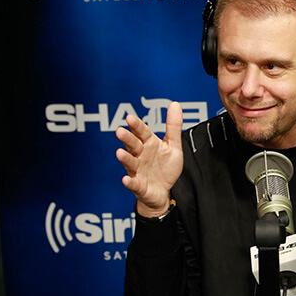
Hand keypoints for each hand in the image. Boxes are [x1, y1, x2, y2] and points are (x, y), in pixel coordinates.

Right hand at [115, 101, 183, 216]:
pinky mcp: (139, 185)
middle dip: (127, 139)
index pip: (141, 132)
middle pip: (133, 145)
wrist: (164, 191)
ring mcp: (138, 170)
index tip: (130, 118)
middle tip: (120, 131)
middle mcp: (140, 155)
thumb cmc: (165, 167)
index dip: (136, 125)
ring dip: (125, 158)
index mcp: (149, 144)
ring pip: (130, 163)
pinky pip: (133, 183)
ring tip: (120, 153)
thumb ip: (173, 126)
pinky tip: (126, 179)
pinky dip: (129, 182)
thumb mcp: (173, 145)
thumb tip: (175, 104)